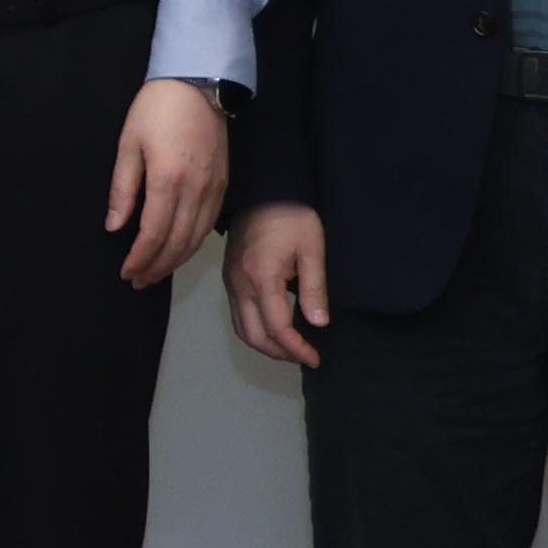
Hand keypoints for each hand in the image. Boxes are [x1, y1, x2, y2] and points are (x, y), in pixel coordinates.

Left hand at [109, 81, 231, 287]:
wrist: (198, 83)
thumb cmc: (155, 109)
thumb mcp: (128, 144)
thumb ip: (123, 189)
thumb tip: (115, 226)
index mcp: (169, 180)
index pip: (154, 233)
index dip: (140, 258)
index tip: (126, 272)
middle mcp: (196, 189)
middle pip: (178, 242)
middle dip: (157, 266)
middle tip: (138, 281)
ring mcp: (214, 188)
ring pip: (197, 237)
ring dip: (176, 260)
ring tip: (155, 273)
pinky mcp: (224, 184)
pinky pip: (209, 224)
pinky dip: (193, 243)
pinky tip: (179, 250)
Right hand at [229, 203, 330, 368]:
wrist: (263, 188)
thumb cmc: (292, 215)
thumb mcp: (312, 249)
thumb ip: (314, 288)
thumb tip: (318, 324)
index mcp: (261, 279)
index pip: (277, 328)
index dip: (297, 349)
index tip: (315, 358)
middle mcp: (240, 285)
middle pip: (254, 336)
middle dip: (280, 353)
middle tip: (305, 357)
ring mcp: (230, 282)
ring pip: (241, 328)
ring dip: (265, 345)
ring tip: (291, 348)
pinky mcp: (229, 277)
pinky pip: (237, 315)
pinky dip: (255, 330)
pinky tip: (274, 328)